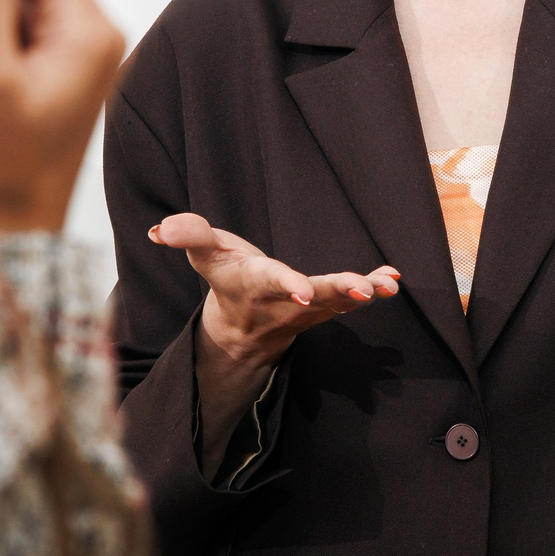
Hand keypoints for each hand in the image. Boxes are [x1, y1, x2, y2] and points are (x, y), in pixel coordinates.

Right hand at [152, 212, 401, 371]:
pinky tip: (393, 280)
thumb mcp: (204, 253)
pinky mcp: (327, 307)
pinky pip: (351, 300)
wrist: (244, 326)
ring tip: (388, 286)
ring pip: (339, 302)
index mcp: (254, 283)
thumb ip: (189, 235)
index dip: (287, 285)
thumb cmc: (227, 277)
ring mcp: (309, 308)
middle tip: (364, 290)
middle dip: (338, 291)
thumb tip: (161, 229)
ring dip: (364, 292)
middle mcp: (284, 300)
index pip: (270, 282)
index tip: (304, 294)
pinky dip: (373, 289)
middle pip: (315, 296)